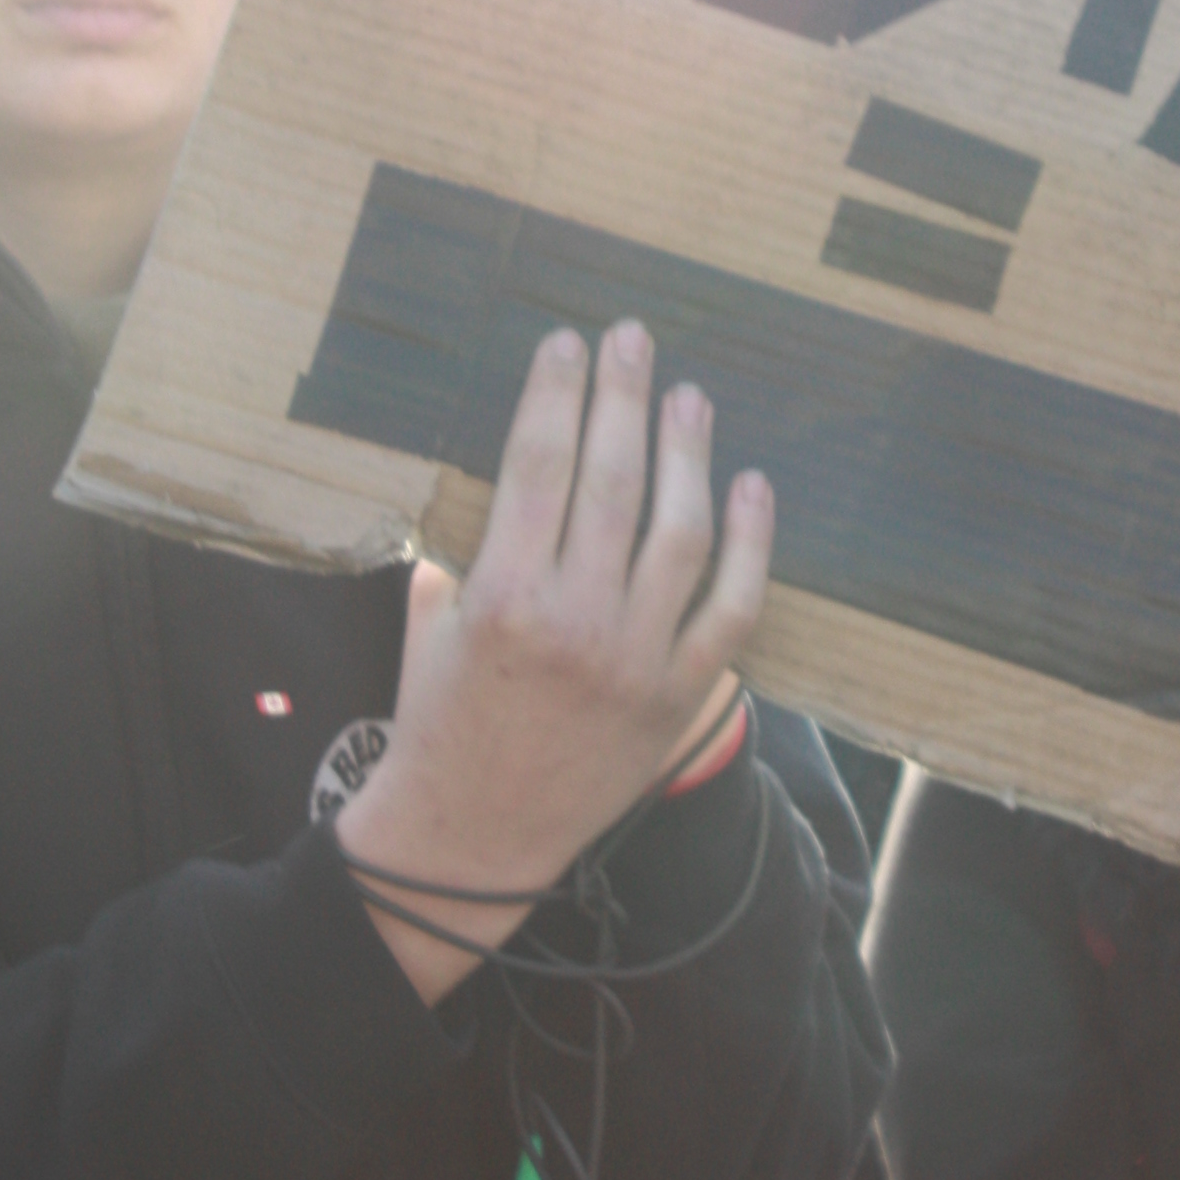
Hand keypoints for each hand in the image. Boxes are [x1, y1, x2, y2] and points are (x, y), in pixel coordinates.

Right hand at [338, 325, 772, 1005]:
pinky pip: (732, 609)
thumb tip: (496, 493)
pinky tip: (751, 487)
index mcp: (500, 595)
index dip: (555, 393)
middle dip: (622, 397)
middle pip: (611, 480)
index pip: (537, 465)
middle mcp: (574, 621)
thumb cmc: (439, 724)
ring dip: (688, 453)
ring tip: (690, 398)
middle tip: (633, 340)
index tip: (567, 343)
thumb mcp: (427, 628)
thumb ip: (458, 555)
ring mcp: (636, 661)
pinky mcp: (680, 697)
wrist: (470, 839)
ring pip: (679, 532)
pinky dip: (751, 545)